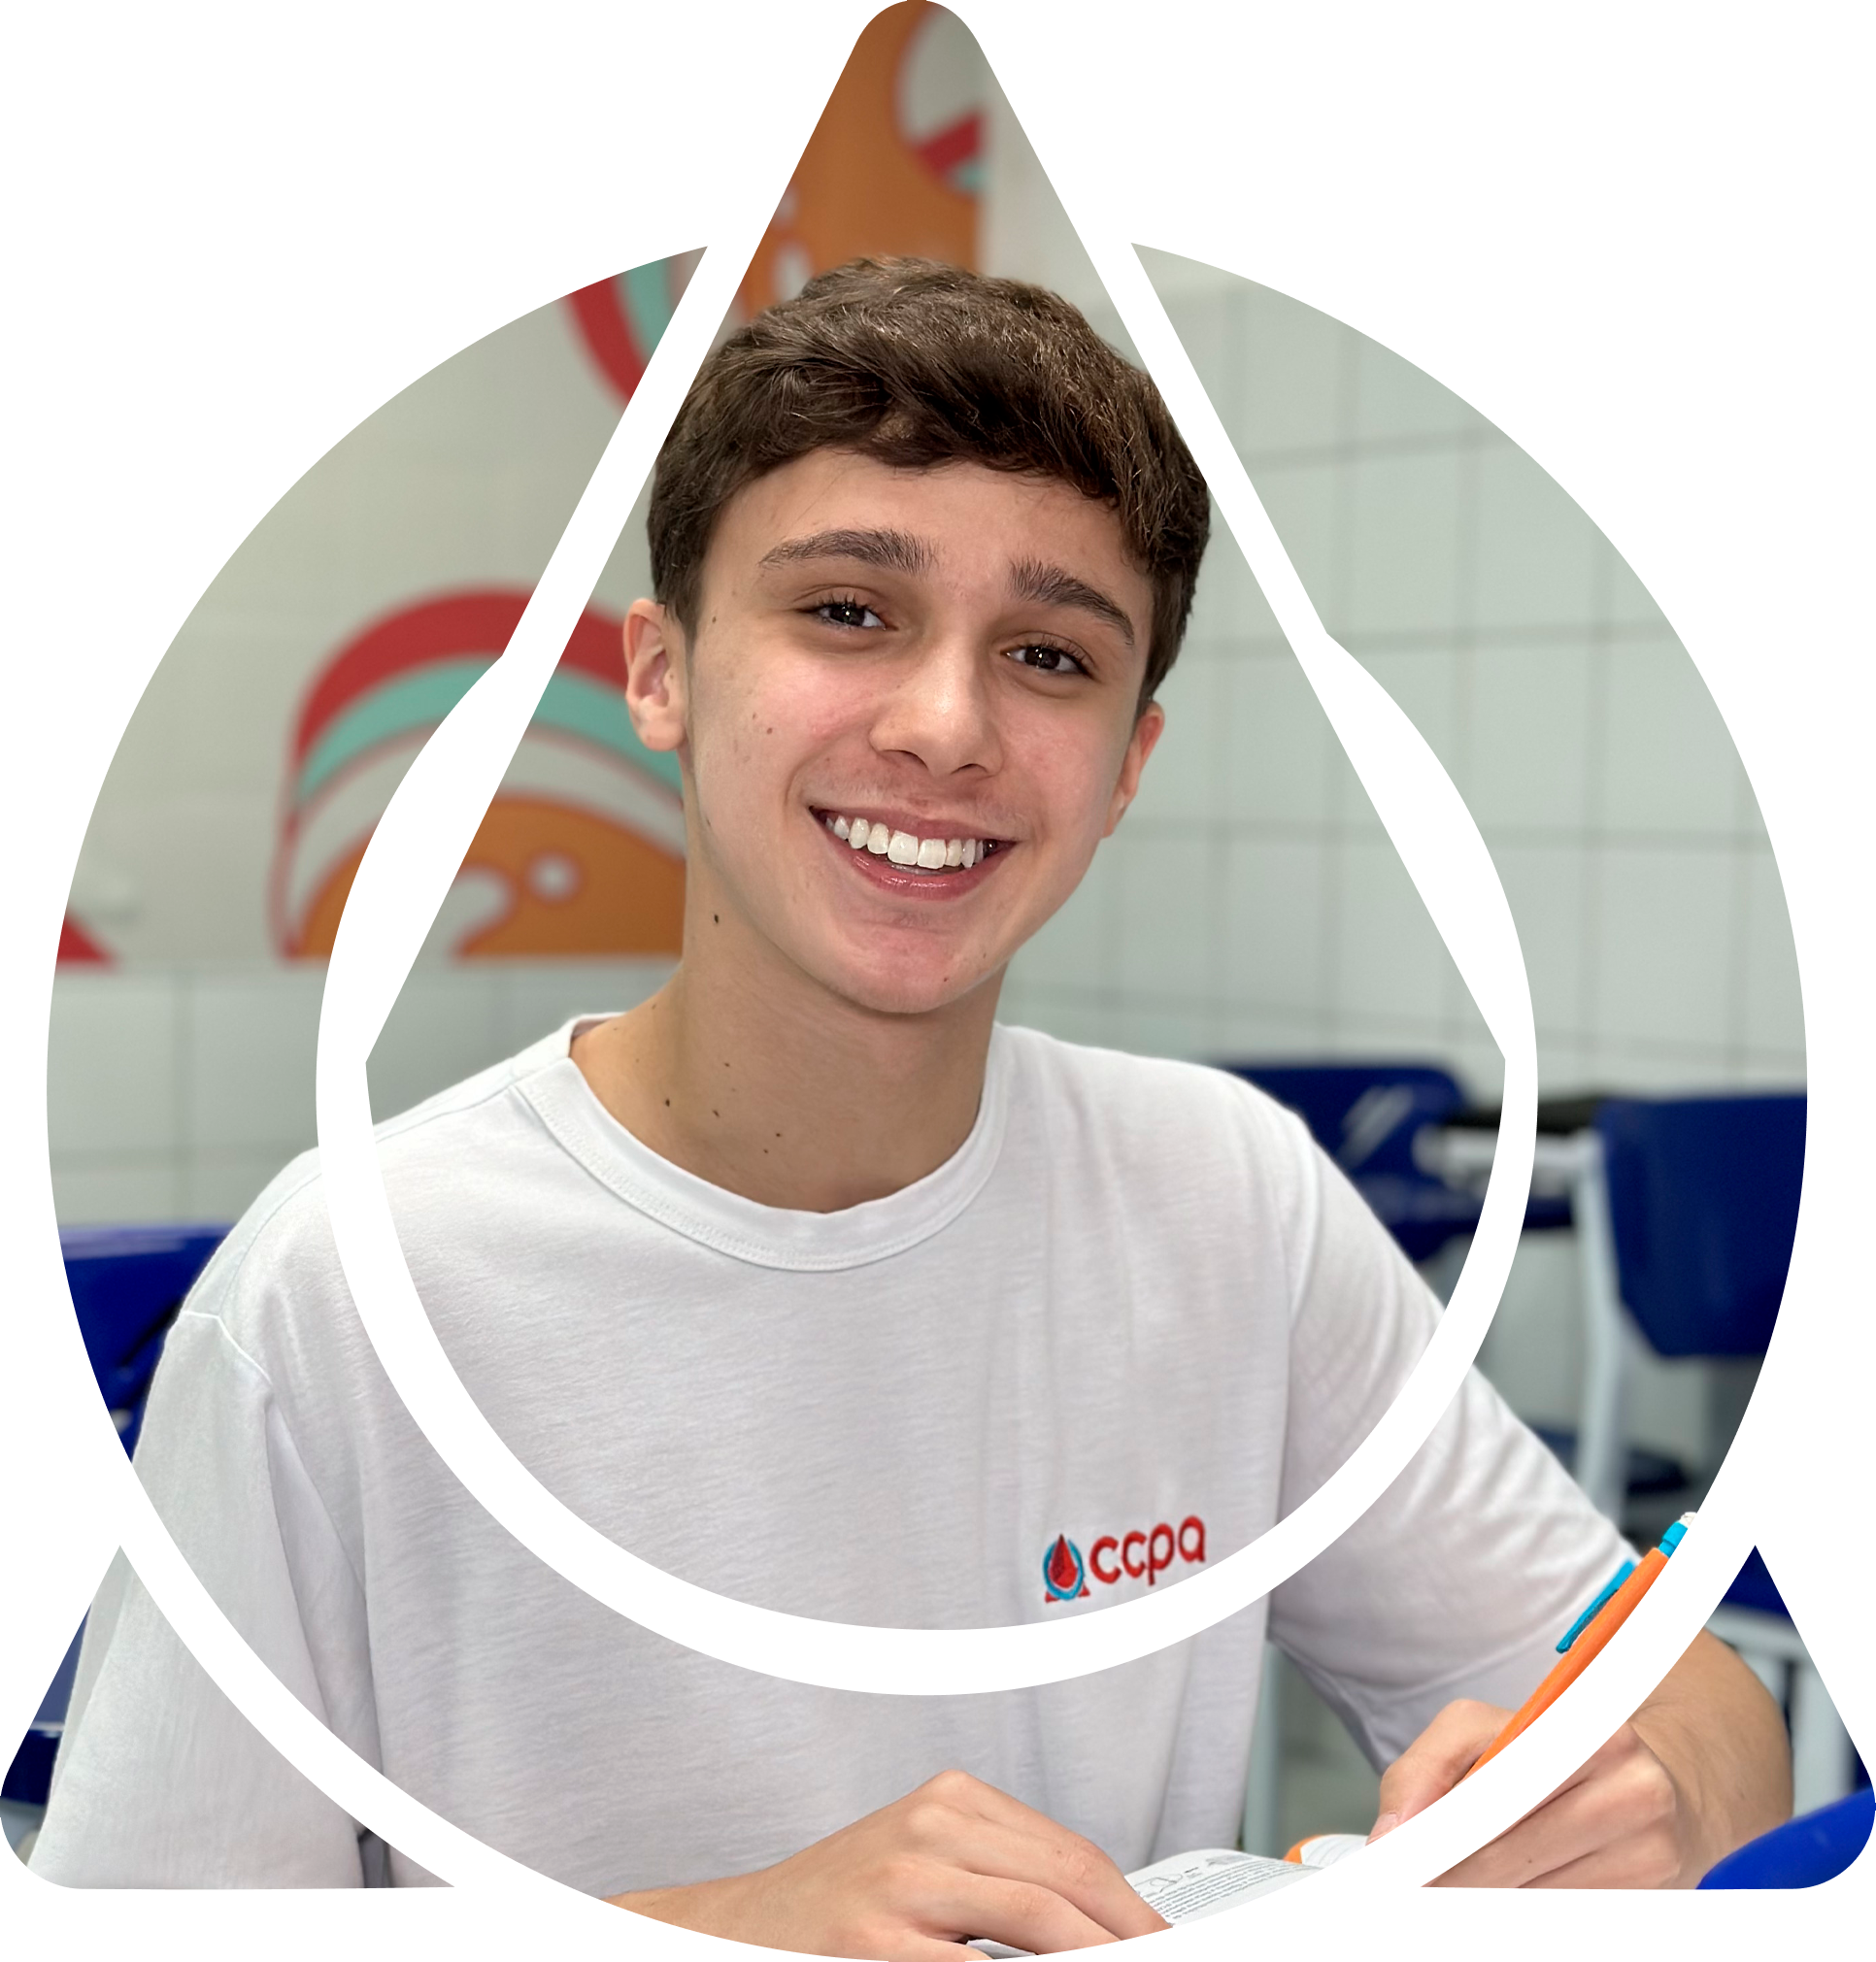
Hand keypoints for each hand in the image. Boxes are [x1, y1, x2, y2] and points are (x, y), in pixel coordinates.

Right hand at [608, 1770, 1169, 1958]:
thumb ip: (1001, 1883)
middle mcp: (930, 1830)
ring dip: (1095, 1957)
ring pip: (1038, 1923)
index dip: (1131, 1906)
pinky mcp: (874, 1942)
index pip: (1073, 1854)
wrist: (736, 1932)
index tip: (1162, 1939)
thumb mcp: (923, 1868)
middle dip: (1128, 1935)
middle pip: (1067, 1885)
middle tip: (1165, 1961)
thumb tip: (1098, 1927)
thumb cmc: (837, 1910)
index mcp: (949, 1801)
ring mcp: (902, 1887)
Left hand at [1370, 1698, 1698, 1888]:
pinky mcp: (1657, 1895)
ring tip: (1450, 1889)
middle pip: (1514, 1853)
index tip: (1400, 1858)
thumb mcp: (1485, 1728)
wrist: (1658, 1782)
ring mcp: (1652, 1850)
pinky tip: (1502, 1898)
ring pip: (1538, 1895)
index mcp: (1587, 1732)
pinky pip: (1567, 1915)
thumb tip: (1392, 1834)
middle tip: (1410, 1885)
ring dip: (1484, 1898)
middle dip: (1452, 1875)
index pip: (1500, 1792)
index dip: (1444, 1832)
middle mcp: (1631, 1790)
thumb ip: (1427, 1766)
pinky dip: (1524, 1910)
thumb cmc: (1556, 1751)